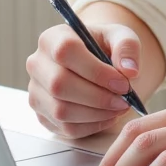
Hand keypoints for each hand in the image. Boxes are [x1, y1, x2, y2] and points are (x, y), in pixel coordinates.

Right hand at [26, 22, 140, 141]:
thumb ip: (127, 47)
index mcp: (52, 38)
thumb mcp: (120, 37)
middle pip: (60, 85)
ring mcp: (36, 92)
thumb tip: (129, 70)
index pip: (65, 52)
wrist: (94, 64)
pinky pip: (66, 128)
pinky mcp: (42, 116)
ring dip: (96, 114)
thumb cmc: (104, 48)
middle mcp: (37, 64)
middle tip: (124, 100)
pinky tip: (108, 116)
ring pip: (61, 110)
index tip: (123, 83)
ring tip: (119, 107)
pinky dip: (92, 126)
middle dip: (98, 97)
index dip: (96, 71)